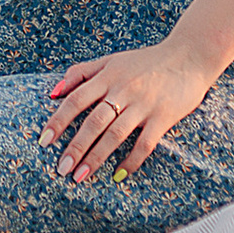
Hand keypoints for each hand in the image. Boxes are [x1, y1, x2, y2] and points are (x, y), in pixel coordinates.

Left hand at [42, 38, 216, 183]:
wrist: (189, 56)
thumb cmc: (146, 61)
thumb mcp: (111, 60)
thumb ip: (81, 72)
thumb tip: (53, 92)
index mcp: (107, 76)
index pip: (76, 100)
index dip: (58, 121)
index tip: (44, 141)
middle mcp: (123, 90)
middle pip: (93, 122)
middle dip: (75, 147)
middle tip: (61, 168)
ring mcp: (144, 104)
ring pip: (115, 135)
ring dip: (96, 157)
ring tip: (81, 176)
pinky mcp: (163, 117)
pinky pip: (145, 144)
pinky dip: (131, 161)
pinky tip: (118, 175)